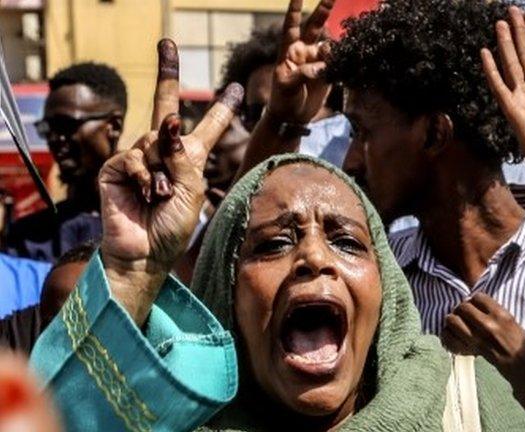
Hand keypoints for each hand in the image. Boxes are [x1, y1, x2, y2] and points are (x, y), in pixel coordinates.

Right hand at [99, 39, 242, 324]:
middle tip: (167, 42)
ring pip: (153, 141)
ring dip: (163, 171)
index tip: (235, 88)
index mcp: (190, 160)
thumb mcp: (192, 191)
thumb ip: (184, 157)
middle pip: (164, 107)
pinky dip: (147, 177)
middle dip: (167, 74)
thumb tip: (169, 123)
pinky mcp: (117, 168)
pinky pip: (136, 157)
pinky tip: (148, 196)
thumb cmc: (174, 228)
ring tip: (163, 197)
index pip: (206, 128)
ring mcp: (139, 159)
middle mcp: (164, 154)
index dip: (220, 109)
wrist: (146, 253)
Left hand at [266, 0, 335, 125]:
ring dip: (332, 52)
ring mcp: (316, 62)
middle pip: (314, 27)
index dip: (294, 11)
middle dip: (322, 11)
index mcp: (289, 52)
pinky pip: (336, 62)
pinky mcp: (327, 73)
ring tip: (327, 69)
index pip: (291, 27)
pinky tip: (342, 67)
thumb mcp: (287, 87)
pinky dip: (341, 62)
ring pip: (329, 47)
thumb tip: (319, 66)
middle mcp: (303, 52)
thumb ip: (302, 74)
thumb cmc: (283, 100)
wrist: (292, 118)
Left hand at [441, 294, 524, 363]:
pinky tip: (452, 335)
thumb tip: (470, 301)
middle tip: (464, 314)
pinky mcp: (471, 351)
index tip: (475, 305)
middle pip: (462, 307)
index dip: (474, 300)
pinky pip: (449, 339)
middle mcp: (488, 325)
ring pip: (452, 320)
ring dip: (452, 320)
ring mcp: (478, 339)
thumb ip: (491, 309)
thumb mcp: (509, 319)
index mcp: (500, 315)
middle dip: (461, 309)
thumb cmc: (516, 339)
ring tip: (456, 323)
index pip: (477, 297)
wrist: (521, 363)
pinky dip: (447, 336)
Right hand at [481, 7, 524, 184]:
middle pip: (523, 56)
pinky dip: (491, 69)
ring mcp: (521, 103)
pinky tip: (485, 52)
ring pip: (511, 66)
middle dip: (519, 33)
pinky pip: (499, 86)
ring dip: (506, 44)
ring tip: (501, 22)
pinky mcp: (513, 112)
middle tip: (512, 11)